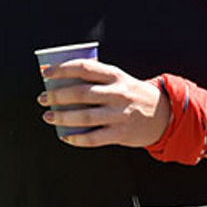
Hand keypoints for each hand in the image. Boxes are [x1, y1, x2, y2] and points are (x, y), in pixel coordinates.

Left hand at [38, 59, 171, 147]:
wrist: (164, 115)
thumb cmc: (134, 96)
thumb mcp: (121, 80)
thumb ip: (98, 80)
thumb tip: (63, 84)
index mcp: (116, 76)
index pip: (85, 68)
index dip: (63, 69)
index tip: (47, 73)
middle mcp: (118, 94)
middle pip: (81, 93)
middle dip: (57, 96)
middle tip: (43, 98)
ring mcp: (120, 114)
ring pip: (84, 117)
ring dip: (62, 117)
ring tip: (49, 117)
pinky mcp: (121, 133)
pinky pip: (94, 138)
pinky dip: (77, 138)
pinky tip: (66, 137)